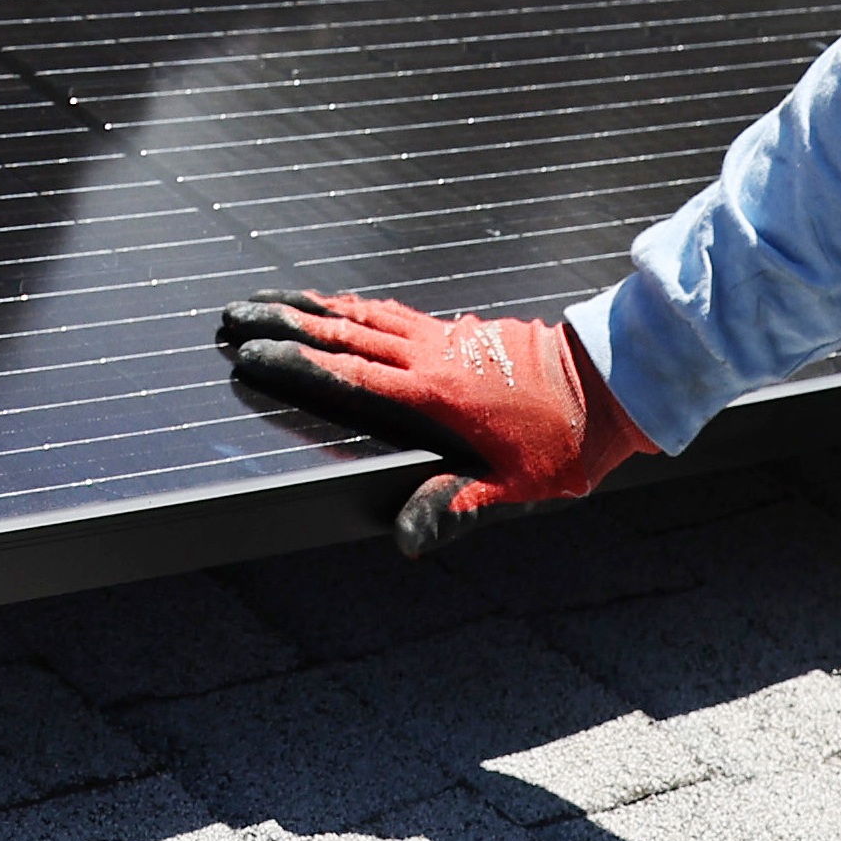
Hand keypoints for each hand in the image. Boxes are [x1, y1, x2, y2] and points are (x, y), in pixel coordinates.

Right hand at [217, 290, 652, 559]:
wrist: (610, 386)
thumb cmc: (563, 446)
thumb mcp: (513, 490)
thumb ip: (455, 507)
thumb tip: (402, 539)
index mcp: (433, 395)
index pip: (347, 375)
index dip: (294, 363)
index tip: (247, 353)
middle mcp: (430, 356)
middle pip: (342, 332)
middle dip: (283, 323)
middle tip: (231, 316)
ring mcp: (443, 336)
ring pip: (363, 314)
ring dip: (311, 307)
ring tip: (266, 301)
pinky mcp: (458, 331)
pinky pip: (390, 312)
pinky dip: (353, 306)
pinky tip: (339, 307)